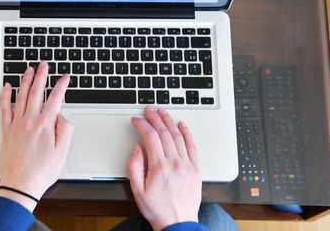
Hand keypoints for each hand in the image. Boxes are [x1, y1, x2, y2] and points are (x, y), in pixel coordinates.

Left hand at [0, 61, 73, 211]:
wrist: (20, 185)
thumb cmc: (41, 172)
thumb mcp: (62, 153)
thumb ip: (65, 131)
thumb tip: (63, 117)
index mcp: (45, 125)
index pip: (55, 99)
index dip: (61, 85)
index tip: (65, 77)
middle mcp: (29, 121)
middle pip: (36, 92)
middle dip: (42, 76)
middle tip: (44, 65)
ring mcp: (16, 124)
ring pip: (21, 96)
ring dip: (25, 81)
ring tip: (29, 70)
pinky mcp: (6, 131)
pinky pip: (4, 109)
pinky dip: (5, 96)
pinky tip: (7, 87)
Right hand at [127, 107, 201, 230]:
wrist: (178, 223)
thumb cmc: (157, 209)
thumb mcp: (137, 190)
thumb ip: (134, 166)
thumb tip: (137, 148)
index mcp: (159, 167)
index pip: (150, 137)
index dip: (142, 125)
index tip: (136, 120)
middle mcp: (175, 163)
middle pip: (164, 133)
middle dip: (154, 118)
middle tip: (148, 110)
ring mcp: (187, 165)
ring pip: (178, 136)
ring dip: (169, 121)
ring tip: (162, 112)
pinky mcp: (196, 169)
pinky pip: (192, 146)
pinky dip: (187, 133)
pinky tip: (181, 125)